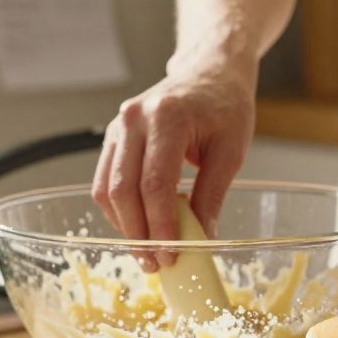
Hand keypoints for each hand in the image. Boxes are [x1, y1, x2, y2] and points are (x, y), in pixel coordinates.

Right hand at [91, 62, 255, 265]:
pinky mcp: (114, 137)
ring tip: (146, 253)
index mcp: (167, 118)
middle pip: (123, 190)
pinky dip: (120, 210)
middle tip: (156, 263)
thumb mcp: (231, 151)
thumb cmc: (225, 107)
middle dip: (138, 234)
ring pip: (107, 189)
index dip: (159, 225)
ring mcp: (119, 127)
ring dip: (124, 227)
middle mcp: (134, 120)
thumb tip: (201, 237)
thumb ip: (212, 194)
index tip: (171, 254)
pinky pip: (106, 181)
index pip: (154, 184)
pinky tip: (139, 228)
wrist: (209, 73)